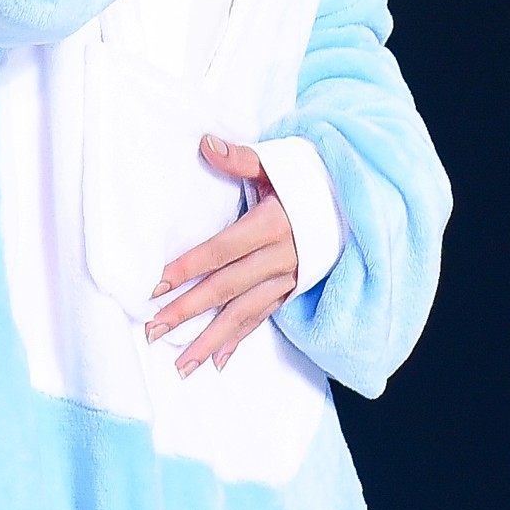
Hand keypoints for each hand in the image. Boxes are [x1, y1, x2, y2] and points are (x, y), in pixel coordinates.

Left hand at [144, 136, 299, 375]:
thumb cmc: (308, 179)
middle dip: (188, 311)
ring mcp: (288, 279)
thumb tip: (205, 144)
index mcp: (271, 224)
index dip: (189, 268)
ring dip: (211, 340)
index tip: (156, 286)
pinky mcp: (292, 291)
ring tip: (181, 364)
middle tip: (153, 330)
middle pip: (226, 288)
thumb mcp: (277, 164)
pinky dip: (239, 340)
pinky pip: (262, 319)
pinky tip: (217, 362)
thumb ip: (240, 158)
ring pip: (243, 314)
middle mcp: (280, 257)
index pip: (222, 250)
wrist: (356, 202)